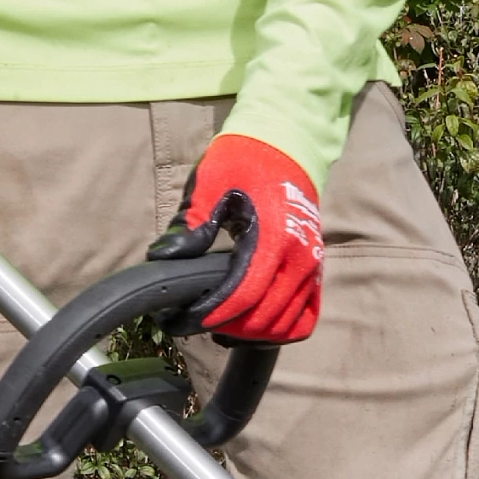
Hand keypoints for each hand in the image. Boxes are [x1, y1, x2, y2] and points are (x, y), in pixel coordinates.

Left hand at [178, 130, 324, 343]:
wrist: (286, 145)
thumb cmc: (244, 161)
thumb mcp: (210, 184)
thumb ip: (190, 224)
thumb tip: (162, 256)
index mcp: (274, 238)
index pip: (242, 295)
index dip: (209, 314)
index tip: (180, 320)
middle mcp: (300, 258)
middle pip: (262, 318)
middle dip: (224, 327)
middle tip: (190, 322)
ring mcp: (313, 267)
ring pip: (284, 326)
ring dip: (250, 334)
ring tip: (219, 325)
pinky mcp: (317, 272)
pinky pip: (305, 319)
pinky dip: (279, 330)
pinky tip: (251, 326)